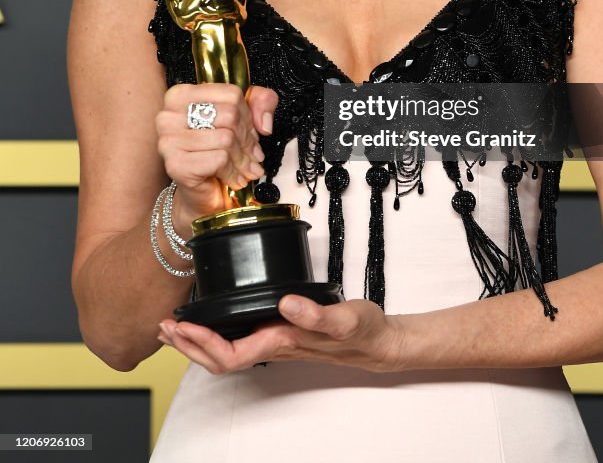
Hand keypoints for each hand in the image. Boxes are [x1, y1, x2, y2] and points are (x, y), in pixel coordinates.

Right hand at [155, 82, 277, 224]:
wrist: (201, 194)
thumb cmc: (217, 152)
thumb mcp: (243, 117)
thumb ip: (261, 102)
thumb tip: (264, 122)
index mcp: (181, 95)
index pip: (230, 94)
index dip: (248, 115)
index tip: (250, 132)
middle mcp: (168, 115)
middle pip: (230, 116)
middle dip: (247, 139)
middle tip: (253, 155)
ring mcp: (168, 140)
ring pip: (226, 139)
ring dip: (243, 159)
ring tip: (246, 169)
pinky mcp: (176, 165)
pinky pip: (219, 160)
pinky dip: (233, 172)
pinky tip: (234, 178)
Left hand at [157, 296, 405, 374]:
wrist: (377, 341)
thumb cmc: (362, 331)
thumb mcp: (344, 318)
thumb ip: (316, 313)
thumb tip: (286, 305)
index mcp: (282, 341)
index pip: (230, 354)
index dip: (202, 344)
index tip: (182, 327)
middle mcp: (274, 345)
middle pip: (220, 359)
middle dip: (188, 346)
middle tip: (164, 327)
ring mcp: (275, 342)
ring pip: (226, 351)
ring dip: (198, 342)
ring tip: (175, 328)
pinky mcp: (280, 332)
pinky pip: (239, 339)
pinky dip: (217, 331)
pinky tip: (212, 320)